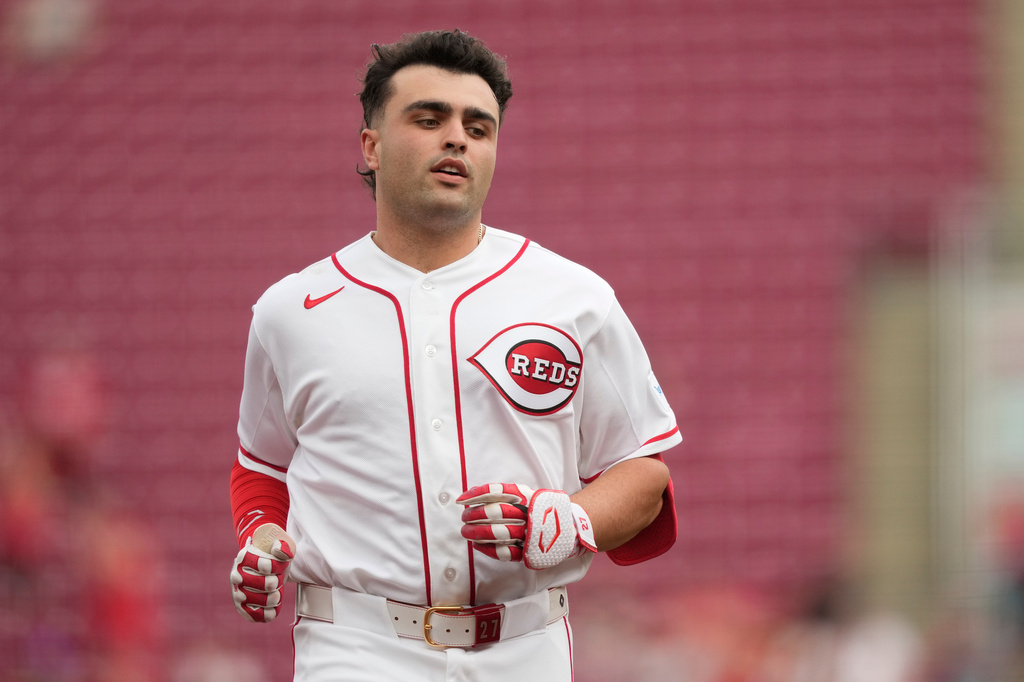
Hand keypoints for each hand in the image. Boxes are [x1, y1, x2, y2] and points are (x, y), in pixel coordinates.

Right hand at [230, 523, 294, 622]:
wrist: (262, 570)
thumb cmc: (271, 558)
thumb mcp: (279, 547)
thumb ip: (282, 546)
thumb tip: (277, 550)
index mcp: (244, 557)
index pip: (267, 566)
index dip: (279, 567)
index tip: (279, 566)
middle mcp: (236, 575)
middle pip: (269, 584)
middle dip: (278, 582)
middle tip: (277, 580)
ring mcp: (237, 592)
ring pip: (264, 601)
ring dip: (275, 598)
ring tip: (276, 593)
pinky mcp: (240, 608)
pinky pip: (256, 616)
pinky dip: (269, 613)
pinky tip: (273, 607)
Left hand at [457, 483, 596, 569]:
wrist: (570, 527)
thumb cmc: (541, 509)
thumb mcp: (527, 494)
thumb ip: (504, 493)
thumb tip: (473, 494)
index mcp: (526, 496)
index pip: (496, 492)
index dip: (476, 495)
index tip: (461, 500)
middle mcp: (527, 513)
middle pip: (495, 512)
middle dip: (474, 515)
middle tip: (464, 517)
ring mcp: (528, 533)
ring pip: (498, 532)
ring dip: (477, 533)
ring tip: (465, 532)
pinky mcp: (528, 551)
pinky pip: (504, 552)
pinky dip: (488, 549)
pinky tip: (477, 546)